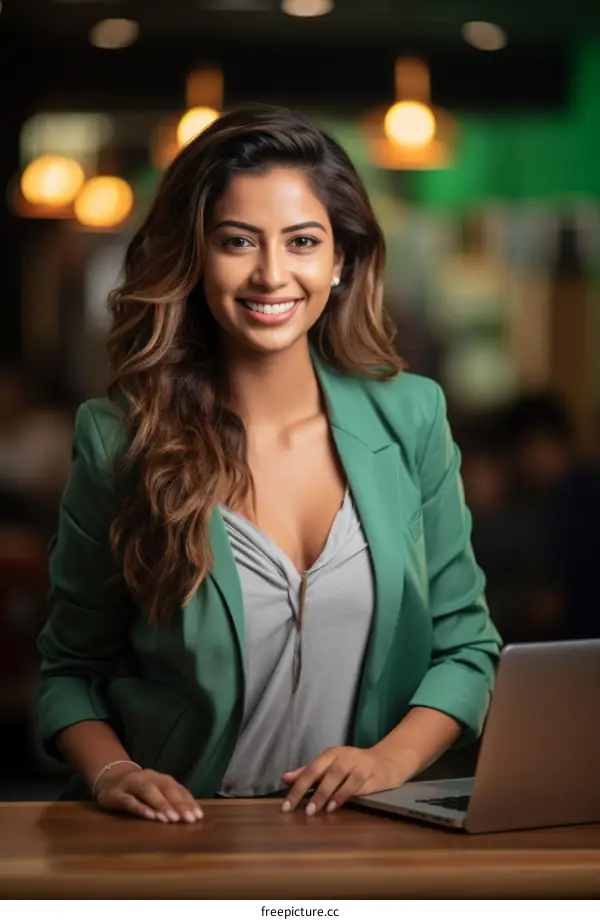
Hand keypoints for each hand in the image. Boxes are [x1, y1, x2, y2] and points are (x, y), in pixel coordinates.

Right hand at [95, 764, 202, 823]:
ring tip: (172, 819)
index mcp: (159, 778)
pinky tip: (151, 817)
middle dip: (178, 804)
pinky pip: (130, 800)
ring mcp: (131, 784)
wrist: (108, 779)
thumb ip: (168, 800)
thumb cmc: (137, 790)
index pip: (177, 788)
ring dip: (162, 804)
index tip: (198, 816)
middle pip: (165, 788)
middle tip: (189, 819)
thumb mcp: (154, 792)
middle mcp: (148, 777)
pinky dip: (141, 808)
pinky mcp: (116, 794)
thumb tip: (190, 815)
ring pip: (149, 791)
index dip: (188, 801)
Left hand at [281, 745, 408, 814]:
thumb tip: (284, 779)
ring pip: (338, 776)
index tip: (286, 806)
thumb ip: (308, 773)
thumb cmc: (354, 766)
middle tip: (301, 810)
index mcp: (330, 754)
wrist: (388, 760)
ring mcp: (358, 762)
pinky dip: (343, 794)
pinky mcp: (371, 772)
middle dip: (309, 790)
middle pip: (322, 771)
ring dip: (325, 793)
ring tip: (314, 810)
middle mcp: (343, 755)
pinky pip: (355, 783)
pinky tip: (334, 805)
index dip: (297, 787)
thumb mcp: (331, 767)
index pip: (310, 769)